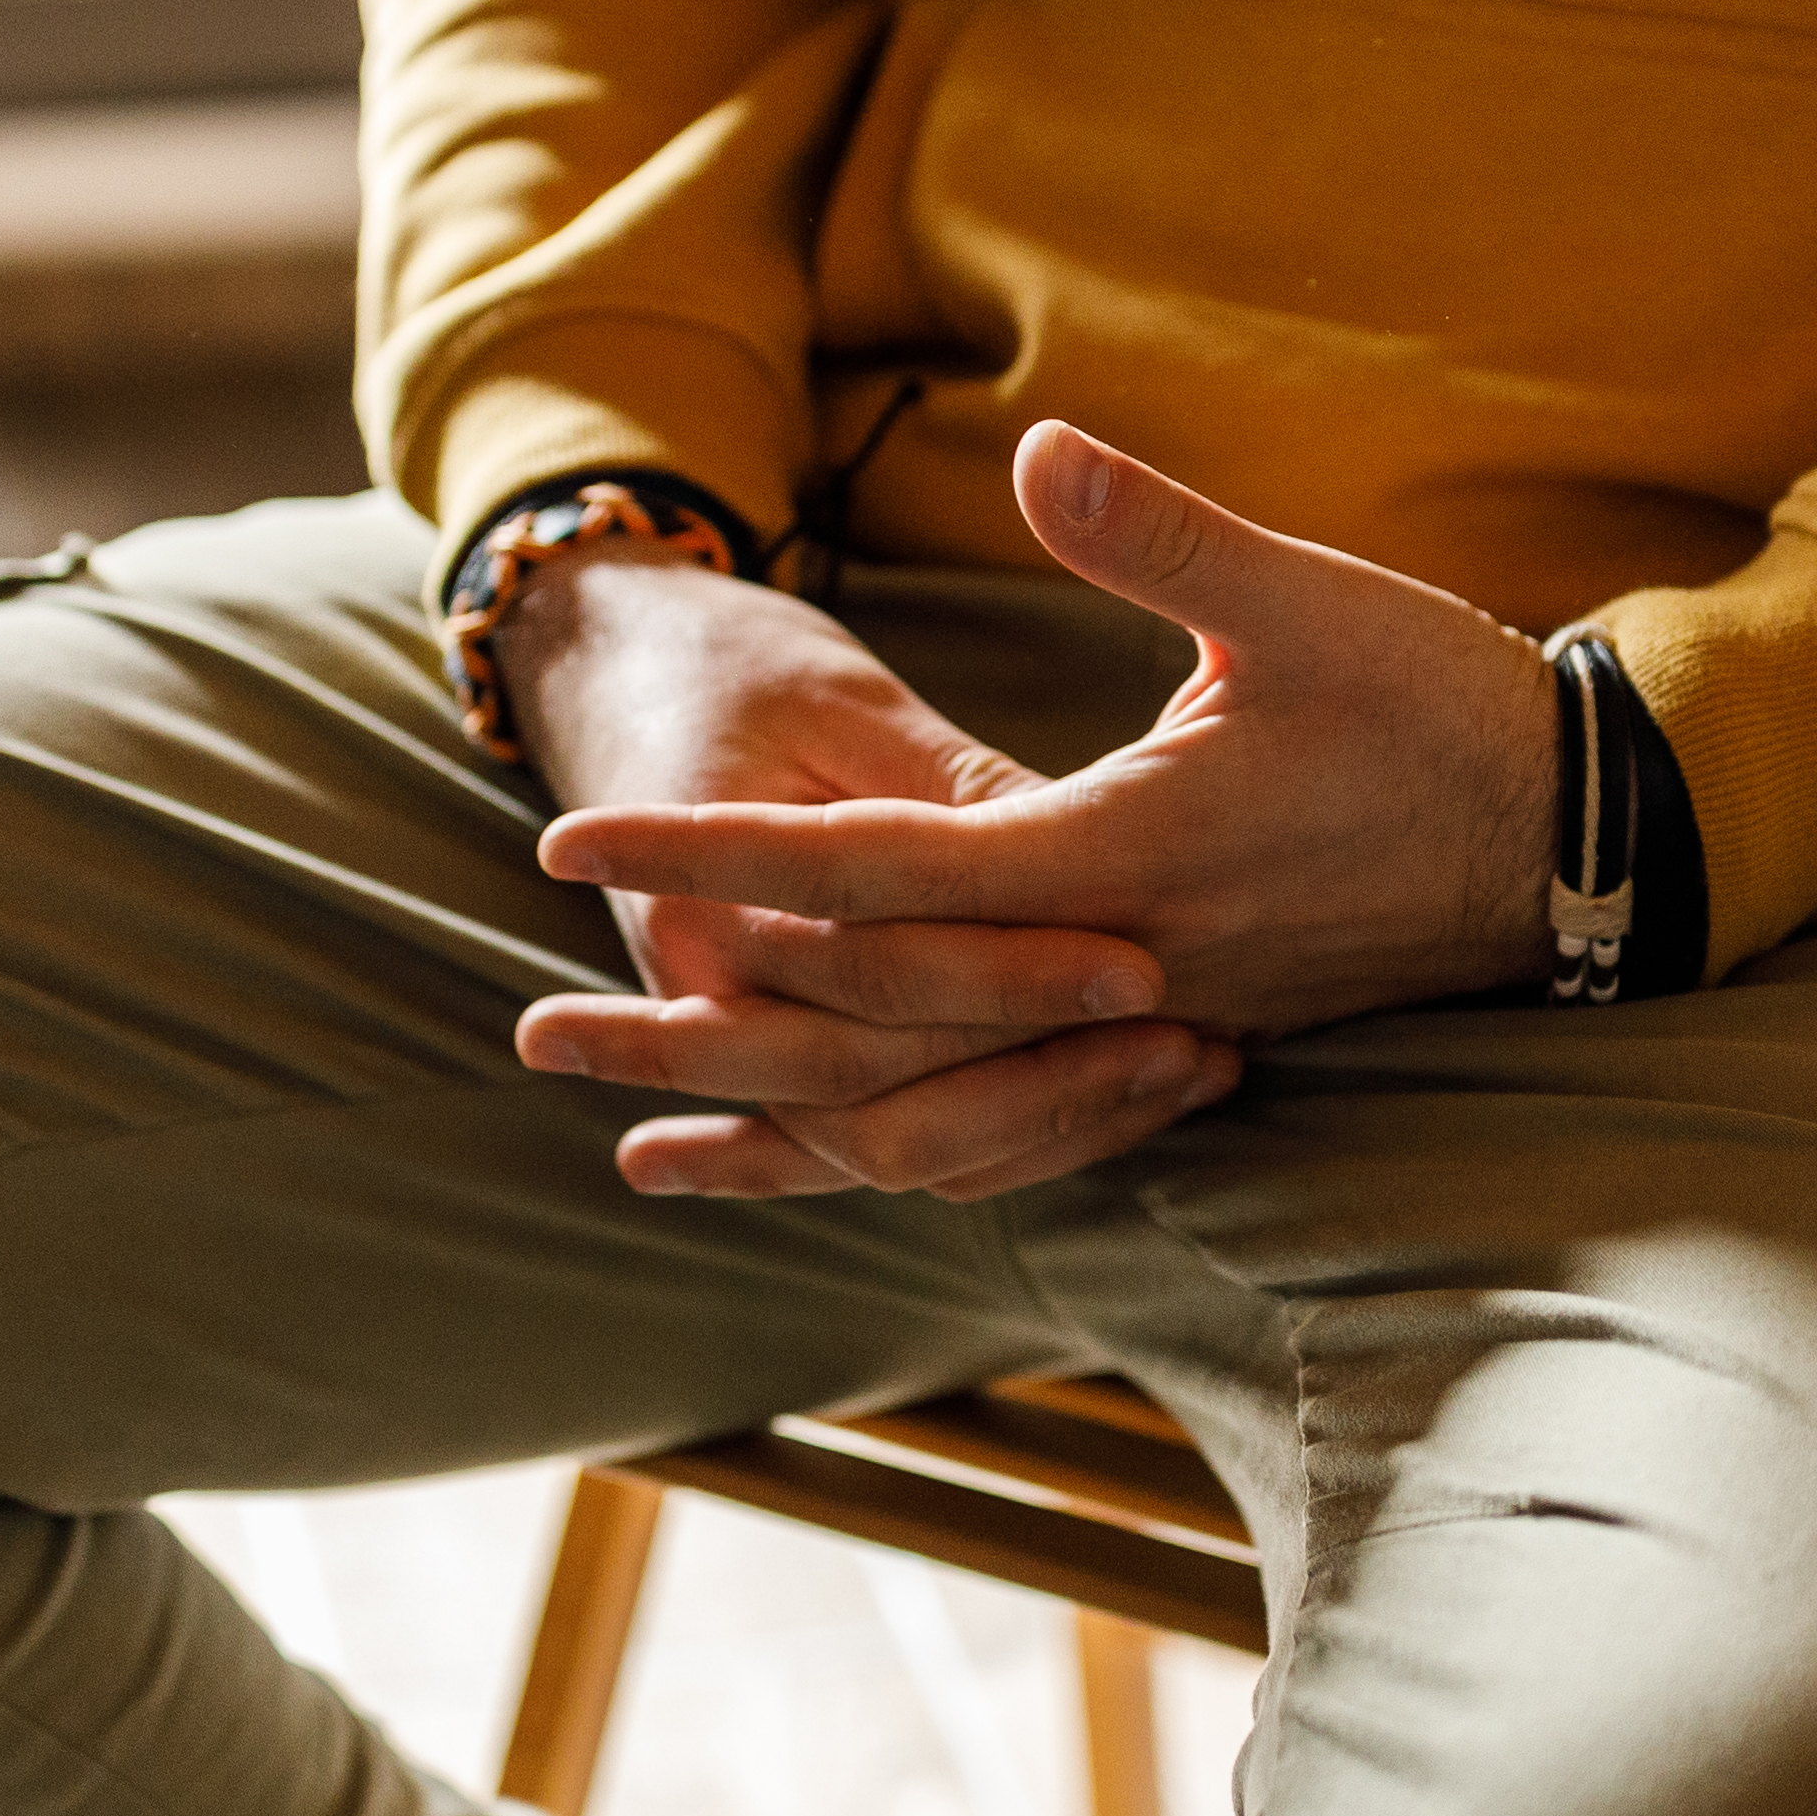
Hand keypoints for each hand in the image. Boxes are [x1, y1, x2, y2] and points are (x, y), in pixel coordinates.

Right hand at [499, 550, 1234, 1200]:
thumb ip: (957, 792)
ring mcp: (739, 1045)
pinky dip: (998, 1145)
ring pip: (894, 1150)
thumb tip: (1097, 854)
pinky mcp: (781, 1054)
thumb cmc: (735, 665)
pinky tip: (1121, 1118)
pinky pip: (884, 1144)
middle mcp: (710, 1004)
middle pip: (892, 1095)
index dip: (1017, 975)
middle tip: (1200, 1044)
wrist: (616, 675)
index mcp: (704, 907)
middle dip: (1054, 1081)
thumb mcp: (848, 700)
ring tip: (1192, 1078)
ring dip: (1045, 1130)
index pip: (881, 974)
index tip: (1146, 966)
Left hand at [542, 421, 1560, 1081]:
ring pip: (930, 1106)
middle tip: (536, 1032)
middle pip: (864, 1026)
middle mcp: (1115, 973)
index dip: (715, 856)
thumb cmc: (1446, 707)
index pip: (868, 874)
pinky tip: (823, 1148)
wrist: (1588, 840)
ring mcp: (1147, 1021)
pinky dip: (899, 1140)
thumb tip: (1037, 449)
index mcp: (1117, 864)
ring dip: (778, 1124)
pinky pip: (1004, 1116)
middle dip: (699, 1033)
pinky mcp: (1178, 1035)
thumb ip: (1157, 535)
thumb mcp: (1298, 601)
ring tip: (634, 1142)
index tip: (575, 842)